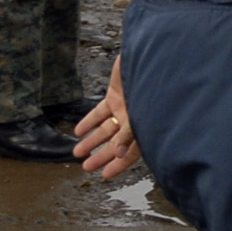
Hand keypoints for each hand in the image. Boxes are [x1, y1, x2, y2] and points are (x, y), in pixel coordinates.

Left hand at [74, 58, 142, 175]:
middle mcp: (135, 119)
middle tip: (87, 166)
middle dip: (101, 155)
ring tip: (77, 151)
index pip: (132, 152)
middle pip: (116, 143)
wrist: (151, 56)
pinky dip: (89, 120)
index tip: (105, 175)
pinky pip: (100, 111)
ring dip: (92, 140)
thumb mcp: (140, 113)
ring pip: (105, 128)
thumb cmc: (154, 84)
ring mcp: (124, 107)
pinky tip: (79, 130)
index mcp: (146, 126)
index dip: (119, 164)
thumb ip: (129, 133)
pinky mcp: (115, 94)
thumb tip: (119, 153)